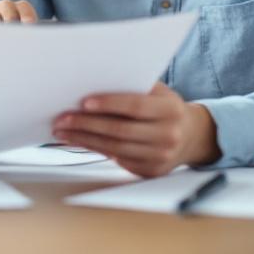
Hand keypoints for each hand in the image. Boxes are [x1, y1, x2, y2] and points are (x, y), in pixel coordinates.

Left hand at [52, 82, 220, 177]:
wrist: (191, 136)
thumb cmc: (166, 108)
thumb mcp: (159, 92)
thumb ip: (134, 87)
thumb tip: (95, 82)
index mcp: (170, 110)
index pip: (136, 106)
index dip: (109, 104)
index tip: (84, 102)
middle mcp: (168, 135)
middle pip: (120, 131)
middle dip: (87, 124)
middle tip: (63, 119)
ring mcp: (160, 157)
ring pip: (115, 149)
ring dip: (84, 140)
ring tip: (62, 131)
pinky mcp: (149, 171)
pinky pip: (117, 160)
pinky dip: (95, 149)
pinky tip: (78, 141)